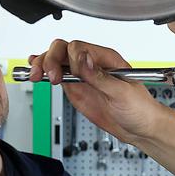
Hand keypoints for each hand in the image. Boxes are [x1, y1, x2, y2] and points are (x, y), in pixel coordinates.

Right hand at [28, 39, 163, 142]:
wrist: (141, 128)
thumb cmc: (140, 108)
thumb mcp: (122, 92)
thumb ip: (100, 76)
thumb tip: (82, 58)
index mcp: (105, 58)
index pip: (78, 47)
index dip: (70, 58)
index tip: (71, 74)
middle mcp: (91, 63)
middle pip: (62, 49)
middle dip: (50, 60)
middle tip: (48, 76)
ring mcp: (81, 75)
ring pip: (55, 60)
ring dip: (42, 64)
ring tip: (35, 75)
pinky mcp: (76, 88)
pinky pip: (56, 75)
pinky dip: (43, 72)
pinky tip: (34, 70)